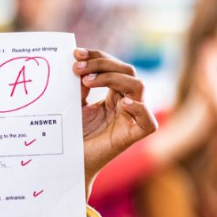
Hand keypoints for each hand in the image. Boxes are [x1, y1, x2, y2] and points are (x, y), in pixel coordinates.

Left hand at [73, 48, 156, 197]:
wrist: (69, 162)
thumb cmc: (71, 135)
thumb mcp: (73, 104)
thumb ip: (79, 85)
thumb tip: (79, 63)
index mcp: (113, 94)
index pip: (112, 66)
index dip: (96, 56)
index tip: (75, 53)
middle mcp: (126, 103)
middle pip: (126, 70)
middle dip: (101, 63)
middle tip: (76, 67)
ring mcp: (132, 118)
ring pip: (137, 85)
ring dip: (112, 78)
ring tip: (87, 81)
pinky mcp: (135, 136)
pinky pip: (148, 120)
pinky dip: (138, 108)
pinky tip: (121, 103)